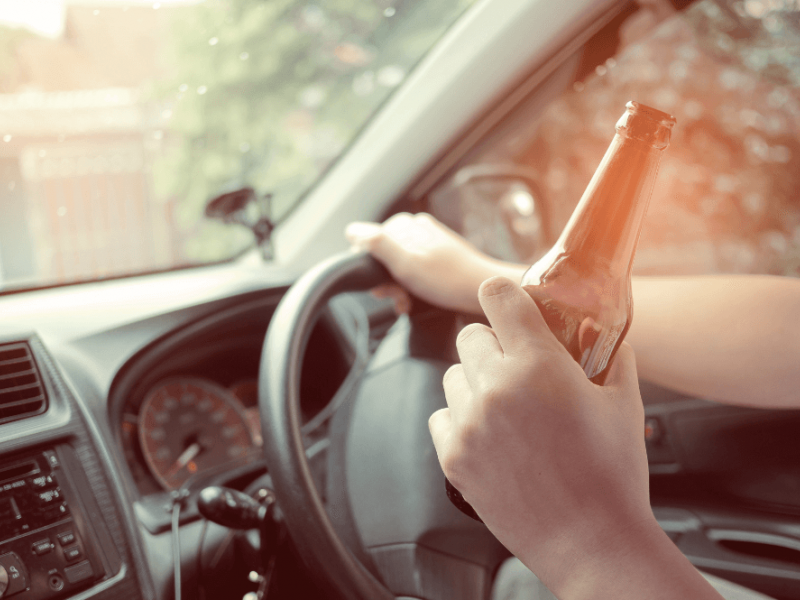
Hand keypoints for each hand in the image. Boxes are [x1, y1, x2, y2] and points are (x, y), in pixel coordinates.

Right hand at [346, 213, 518, 313]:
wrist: (483, 289)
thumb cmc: (446, 279)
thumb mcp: (405, 262)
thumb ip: (377, 243)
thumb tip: (352, 231)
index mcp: (402, 226)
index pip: (364, 243)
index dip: (368, 267)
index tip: (381, 285)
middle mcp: (413, 229)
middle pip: (380, 256)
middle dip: (384, 281)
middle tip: (398, 297)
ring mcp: (425, 243)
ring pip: (395, 267)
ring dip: (396, 288)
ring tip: (407, 302)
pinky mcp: (435, 258)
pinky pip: (411, 272)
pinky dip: (409, 288)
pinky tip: (414, 301)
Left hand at [428, 277, 721, 598]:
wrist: (592, 541)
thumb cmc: (612, 476)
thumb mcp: (624, 403)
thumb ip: (610, 356)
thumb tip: (601, 333)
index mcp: (538, 364)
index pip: (497, 295)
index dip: (503, 296)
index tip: (506, 304)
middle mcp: (495, 388)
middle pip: (469, 335)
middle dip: (493, 344)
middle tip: (518, 369)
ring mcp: (470, 423)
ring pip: (454, 375)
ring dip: (476, 383)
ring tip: (508, 410)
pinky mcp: (453, 457)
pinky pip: (441, 415)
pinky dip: (461, 419)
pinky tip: (492, 436)